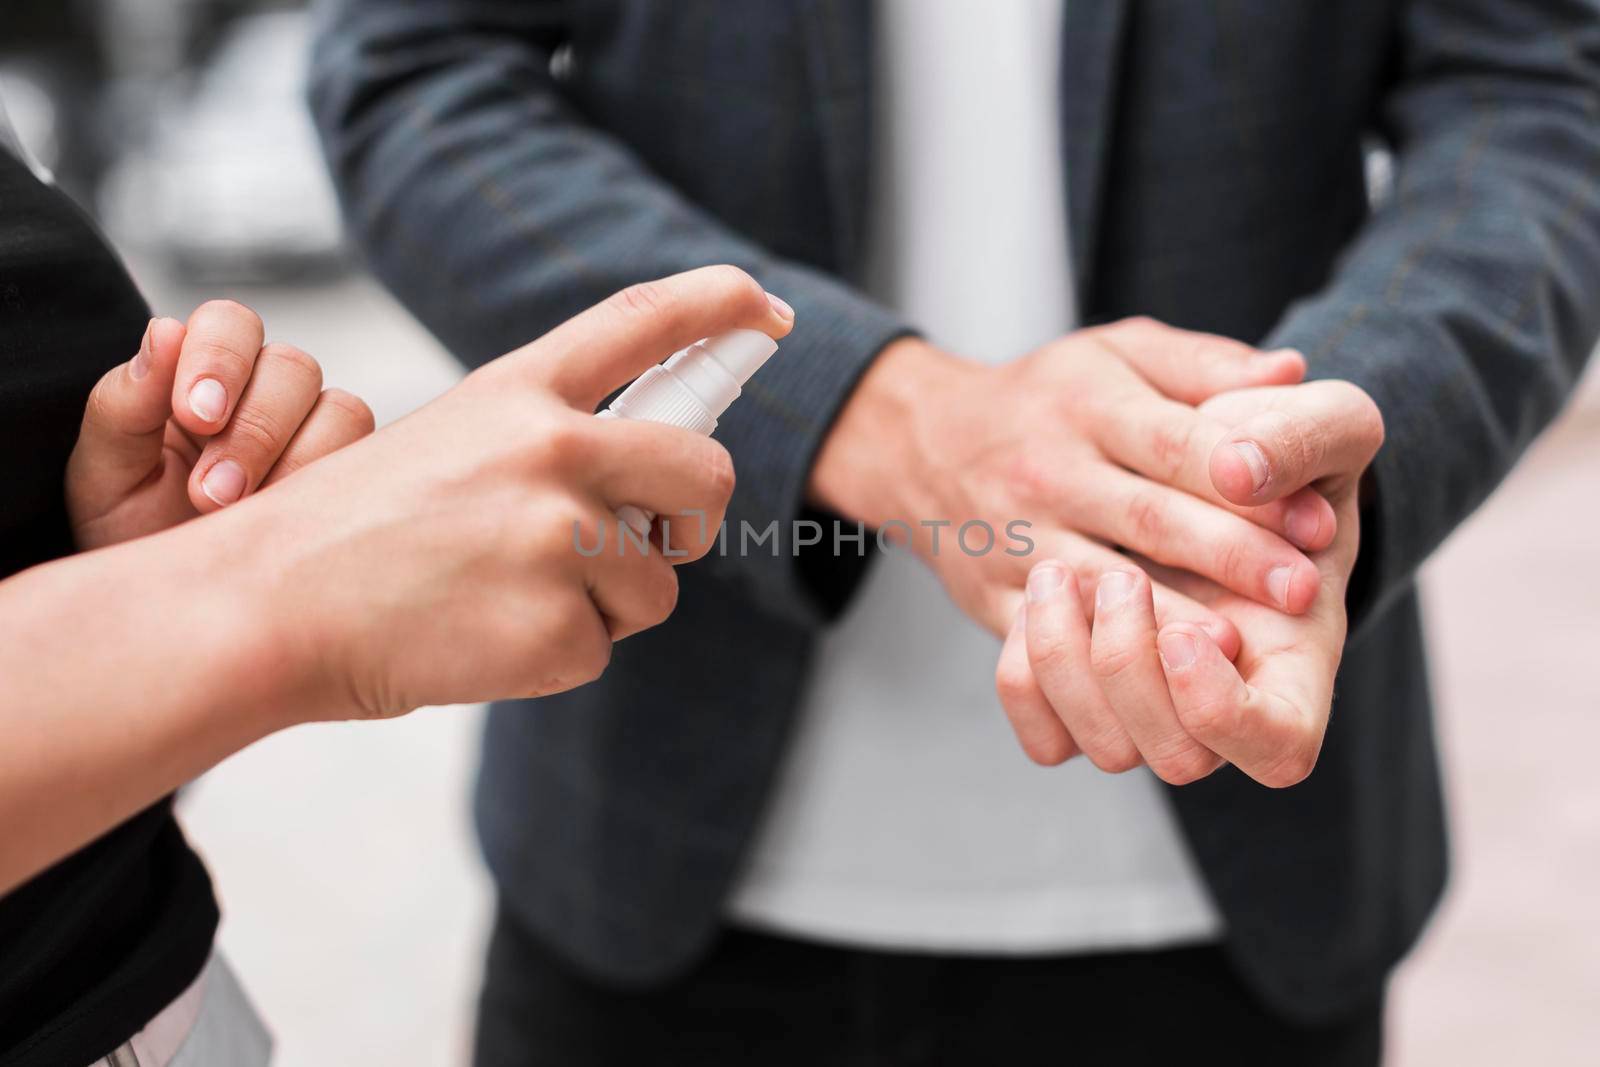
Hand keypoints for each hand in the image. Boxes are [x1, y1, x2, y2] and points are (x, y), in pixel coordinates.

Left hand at [66, 301, 373, 548]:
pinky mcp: (350, 475)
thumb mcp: (106, 474)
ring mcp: (315, 432)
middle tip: (211, 494)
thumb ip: (125, 402)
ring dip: (294, 463)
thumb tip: (165, 331)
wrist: (172, 610)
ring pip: (339, 410)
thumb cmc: (132, 533)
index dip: (221, 358)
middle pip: (293, 367)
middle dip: (253, 430)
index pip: (230, 324)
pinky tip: (286, 524)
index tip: (196, 415)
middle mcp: (265, 392)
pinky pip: (366, 461)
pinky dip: (328, 490)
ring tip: (244, 514)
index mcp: (201, 372)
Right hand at [191, 265, 792, 720]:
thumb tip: (650, 486)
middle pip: (706, 473)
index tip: (766, 309)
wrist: (266, 607)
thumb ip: (548, 444)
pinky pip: (603, 650)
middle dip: (693, 518)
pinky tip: (482, 639)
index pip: (640, 322)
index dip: (716, 306)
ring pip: (656, 583)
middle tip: (654, 540)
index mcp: (518, 392)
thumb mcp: (449, 442)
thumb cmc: (353, 533)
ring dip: (603, 606)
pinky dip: (555, 659)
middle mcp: (552, 448)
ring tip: (501, 598)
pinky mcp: (558, 626)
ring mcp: (558, 536)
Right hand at [811, 318, 1339, 691]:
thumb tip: (1290, 373)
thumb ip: (1205, 363)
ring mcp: (1015, 539)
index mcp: (1089, 406)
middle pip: (1148, 518)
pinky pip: (1039, 637)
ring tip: (1234, 648)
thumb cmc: (1048, 398)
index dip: (1248, 479)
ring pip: (1097, 588)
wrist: (924, 442)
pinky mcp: (991, 596)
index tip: (1316, 519)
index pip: (1178, 443)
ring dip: (1168, 620)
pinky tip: (1145, 685)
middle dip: (1228, 557)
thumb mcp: (1119, 353)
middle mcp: (1049, 473)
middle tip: (1302, 590)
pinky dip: (1090, 664)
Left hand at [1004, 380, 1383, 783]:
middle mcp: (1222, 694)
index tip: (1201, 629)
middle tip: (1121, 577)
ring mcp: (1150, 702)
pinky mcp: (1084, 693)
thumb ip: (1299, 435)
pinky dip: (1026, 672)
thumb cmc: (1273, 448)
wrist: (1188, 462)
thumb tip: (1238, 470)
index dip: (1228, 710)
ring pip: (1101, 747)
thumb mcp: (1318, 419)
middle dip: (1133, 665)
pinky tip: (1036, 597)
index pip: (1281, 747)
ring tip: (1056, 570)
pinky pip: (1043, 734)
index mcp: (1296, 649)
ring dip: (1067, 659)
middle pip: (1179, 759)